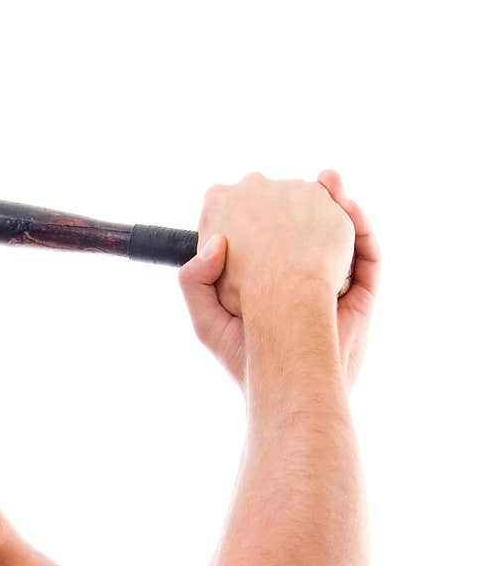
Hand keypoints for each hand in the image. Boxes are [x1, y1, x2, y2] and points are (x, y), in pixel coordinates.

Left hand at [178, 170, 380, 394]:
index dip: (265, 207)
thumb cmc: (246, 357)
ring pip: (340, 232)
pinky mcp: (361, 293)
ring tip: (327, 181)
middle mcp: (303, 276)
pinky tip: (348, 206)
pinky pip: (369, 252)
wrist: (286, 384)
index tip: (251, 189)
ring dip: (337, 200)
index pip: (270, 232)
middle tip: (296, 182)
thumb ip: (195, 282)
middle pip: (308, 225)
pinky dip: (362, 224)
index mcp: (269, 278)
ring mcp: (334, 282)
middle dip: (304, 197)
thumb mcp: (207, 319)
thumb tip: (214, 242)